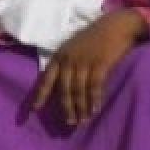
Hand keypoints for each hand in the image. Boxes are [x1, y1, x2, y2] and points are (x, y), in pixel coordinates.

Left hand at [31, 9, 146, 124]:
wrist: (115, 25)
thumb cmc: (94, 37)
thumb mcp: (73, 48)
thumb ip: (66, 63)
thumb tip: (62, 84)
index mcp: (59, 56)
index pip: (46, 79)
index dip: (40, 95)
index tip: (34, 110)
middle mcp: (68, 60)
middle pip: (64, 89)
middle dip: (66, 108)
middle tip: (70, 123)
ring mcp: (83, 61)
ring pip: (79, 90)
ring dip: (81, 108)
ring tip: (83, 121)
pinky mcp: (99, 63)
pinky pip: (94, 86)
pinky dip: (94, 100)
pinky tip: (95, 110)